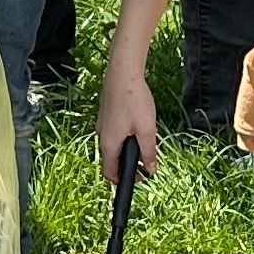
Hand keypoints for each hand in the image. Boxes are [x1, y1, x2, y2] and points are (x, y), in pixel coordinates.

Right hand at [97, 64, 161, 186]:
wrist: (123, 72)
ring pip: (112, 146)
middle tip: (146, 164)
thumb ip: (148, 152)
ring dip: (126, 152)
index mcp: (109, 143)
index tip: (139, 179)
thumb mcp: (147, 130)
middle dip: (127, 166)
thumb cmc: (134, 100)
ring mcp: (102, 124)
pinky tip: (136, 129)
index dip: (123, 181)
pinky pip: (112, 133)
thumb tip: (151, 170)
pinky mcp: (106, 114)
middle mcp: (102, 135)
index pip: (110, 173)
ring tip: (144, 146)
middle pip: (110, 160)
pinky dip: (123, 139)